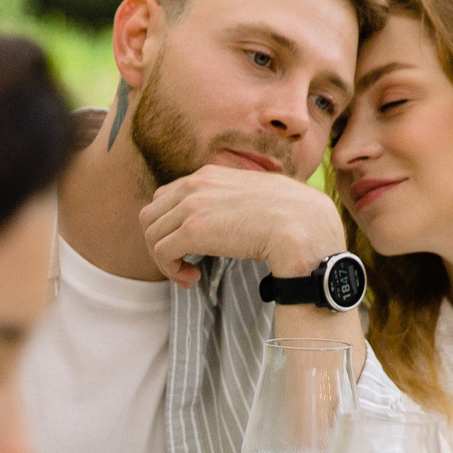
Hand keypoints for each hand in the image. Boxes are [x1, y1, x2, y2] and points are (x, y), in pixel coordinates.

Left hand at [139, 165, 344, 289]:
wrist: (302, 224)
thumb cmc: (291, 216)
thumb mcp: (255, 197)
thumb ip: (236, 202)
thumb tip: (238, 223)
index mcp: (209, 174)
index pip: (167, 196)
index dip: (171, 224)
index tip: (189, 246)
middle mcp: (195, 184)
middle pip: (151, 214)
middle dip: (161, 241)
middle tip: (183, 263)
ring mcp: (192, 206)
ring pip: (151, 234)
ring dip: (164, 260)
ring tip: (188, 275)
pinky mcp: (193, 230)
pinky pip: (161, 252)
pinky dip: (170, 270)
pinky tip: (192, 278)